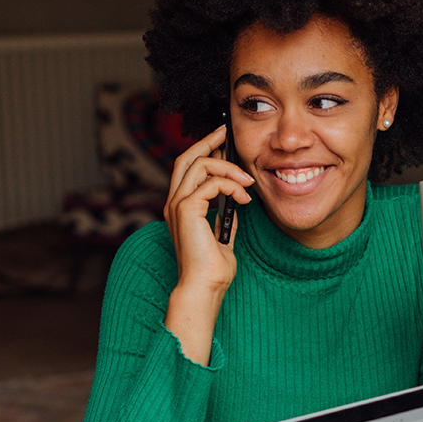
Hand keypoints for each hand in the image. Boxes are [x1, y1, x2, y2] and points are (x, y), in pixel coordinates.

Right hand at [163, 127, 254, 363]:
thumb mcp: (222, 236)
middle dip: (208, 141)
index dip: (203, 150)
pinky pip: (211, 183)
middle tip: (227, 134)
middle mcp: (174, 202)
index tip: (222, 142)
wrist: (205, 287)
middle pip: (186, 157)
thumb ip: (224, 217)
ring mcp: (177, 205)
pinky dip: (232, 186)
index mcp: (180, 206)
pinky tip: (245, 199)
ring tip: (248, 182)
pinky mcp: (186, 210)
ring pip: (200, 165)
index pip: (187, 167)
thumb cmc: (213, 269)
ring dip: (229, 168)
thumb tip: (236, 203)